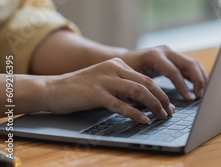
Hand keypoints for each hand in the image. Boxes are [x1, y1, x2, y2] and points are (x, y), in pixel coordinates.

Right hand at [43, 58, 173, 123]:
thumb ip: (123, 89)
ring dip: (153, 105)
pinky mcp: (95, 93)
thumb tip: (145, 102)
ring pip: (138, 91)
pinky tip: (143, 120)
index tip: (168, 105)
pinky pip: (120, 104)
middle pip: (146, 83)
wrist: (51, 89)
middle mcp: (113, 68)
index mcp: (118, 63)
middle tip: (168, 112)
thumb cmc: (80, 90)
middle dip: (161, 99)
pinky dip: (135, 113)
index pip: (146, 78)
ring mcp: (104, 80)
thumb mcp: (106, 84)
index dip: (160, 93)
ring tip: (161, 116)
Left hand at [120, 45, 207, 100]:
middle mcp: (164, 51)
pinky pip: (190, 65)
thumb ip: (146, 92)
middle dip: (198, 80)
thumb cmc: (125, 73)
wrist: (122, 59)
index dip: (183, 86)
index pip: (174, 71)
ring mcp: (170, 52)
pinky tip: (201, 86)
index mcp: (153, 56)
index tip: (190, 99)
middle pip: (188, 63)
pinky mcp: (174, 57)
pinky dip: (197, 75)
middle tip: (200, 96)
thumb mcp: (132, 81)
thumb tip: (158, 107)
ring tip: (203, 92)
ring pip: (192, 63)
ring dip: (201, 77)